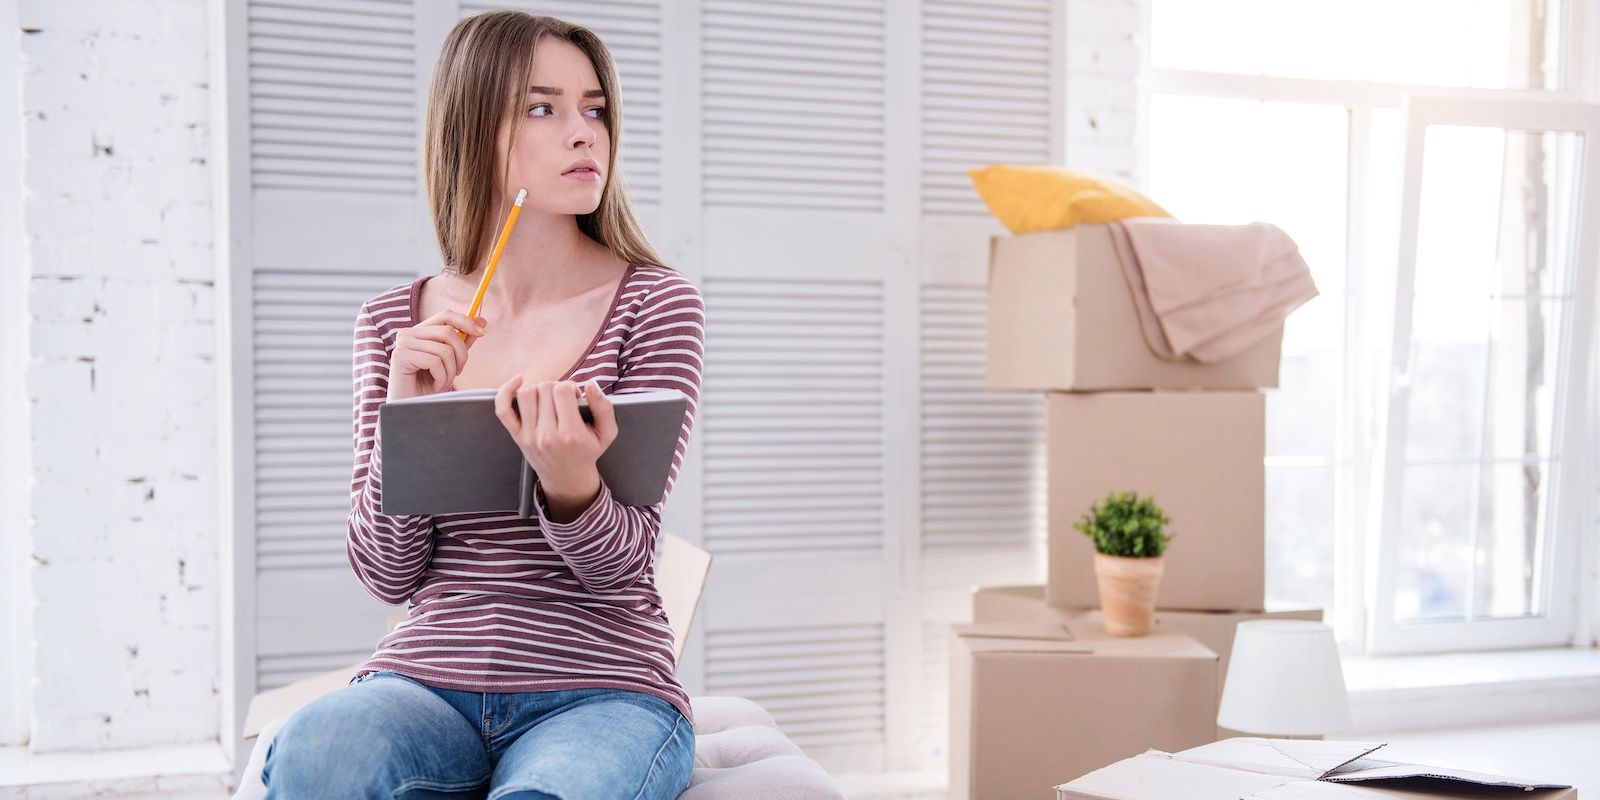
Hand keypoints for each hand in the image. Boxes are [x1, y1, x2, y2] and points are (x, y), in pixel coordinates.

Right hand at [386, 310, 485, 401]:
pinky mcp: (400, 356)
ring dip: (451, 371)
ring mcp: (403, 343)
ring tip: (443, 383)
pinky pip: (434, 361)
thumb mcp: (451, 362)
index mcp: (420, 332)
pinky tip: (435, 386)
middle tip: (459, 372)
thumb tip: (482, 321)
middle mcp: (409, 333)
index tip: (482, 333)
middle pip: (448, 332)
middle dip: (462, 355)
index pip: (446, 315)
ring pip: (444, 350)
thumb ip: (463, 341)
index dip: (466, 321)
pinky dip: (441, 378)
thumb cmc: (429, 387)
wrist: (411, 409)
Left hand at [493, 378, 618, 497]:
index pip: (563, 391)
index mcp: (571, 434)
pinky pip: (503, 409)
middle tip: (564, 400)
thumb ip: (604, 408)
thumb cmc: (587, 453)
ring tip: (548, 399)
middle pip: (545, 388)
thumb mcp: (607, 434)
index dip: (571, 387)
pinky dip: (506, 391)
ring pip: (526, 393)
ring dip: (538, 389)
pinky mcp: (517, 436)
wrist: (567, 479)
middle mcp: (547, 435)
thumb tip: (590, 384)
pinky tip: (518, 382)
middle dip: (556, 387)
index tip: (575, 397)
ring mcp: (529, 436)